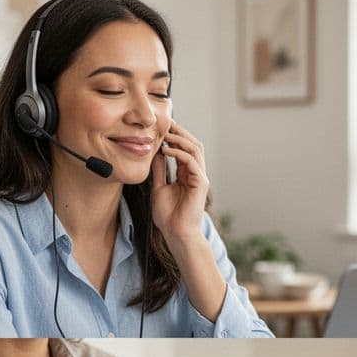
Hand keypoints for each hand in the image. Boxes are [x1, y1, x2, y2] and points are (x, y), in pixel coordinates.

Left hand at [150, 120, 209, 243]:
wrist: (176, 233)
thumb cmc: (168, 215)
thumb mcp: (159, 187)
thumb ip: (159, 170)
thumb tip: (155, 154)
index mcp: (187, 174)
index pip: (185, 149)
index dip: (175, 137)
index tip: (161, 128)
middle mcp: (196, 174)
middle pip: (193, 145)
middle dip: (180, 133)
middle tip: (166, 123)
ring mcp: (200, 178)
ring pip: (195, 150)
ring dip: (180, 140)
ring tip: (166, 134)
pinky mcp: (201, 184)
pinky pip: (192, 162)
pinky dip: (180, 153)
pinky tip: (166, 150)